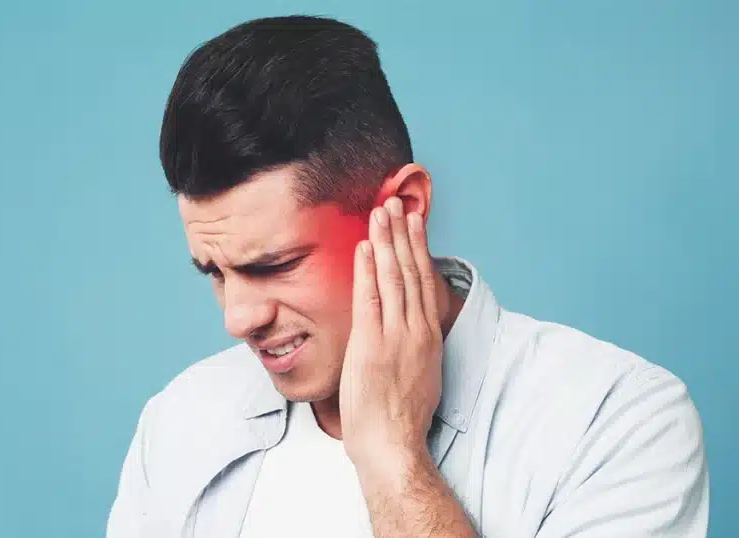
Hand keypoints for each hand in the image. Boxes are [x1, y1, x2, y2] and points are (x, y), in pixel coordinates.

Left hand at [339, 196, 443, 468]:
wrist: (393, 443)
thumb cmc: (401, 417)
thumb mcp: (420, 375)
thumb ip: (414, 346)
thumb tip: (408, 331)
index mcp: (429, 337)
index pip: (425, 283)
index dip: (419, 250)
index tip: (414, 224)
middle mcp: (417, 330)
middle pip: (411, 272)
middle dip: (403, 235)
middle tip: (396, 203)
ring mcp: (396, 335)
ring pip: (393, 277)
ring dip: (386, 242)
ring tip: (381, 212)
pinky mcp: (373, 344)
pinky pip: (370, 298)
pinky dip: (367, 270)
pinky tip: (364, 247)